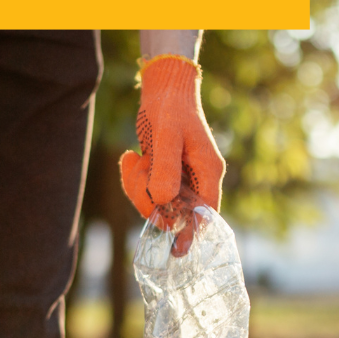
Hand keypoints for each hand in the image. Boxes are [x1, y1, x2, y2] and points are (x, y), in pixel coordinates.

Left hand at [119, 55, 223, 227]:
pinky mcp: (165, 175)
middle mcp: (197, 179)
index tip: (177, 250)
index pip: (205, 213)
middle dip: (149, 198)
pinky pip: (147, 191)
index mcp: (208, 172)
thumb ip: (166, 168)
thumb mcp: (166, 136)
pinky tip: (130, 156)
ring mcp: (181, 178)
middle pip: (175, 211)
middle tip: (139, 168)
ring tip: (134, 157)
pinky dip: (133, 178)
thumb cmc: (170, 107)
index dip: (191, 232)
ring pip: (156, 203)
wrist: (163, 87)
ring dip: (137, 186)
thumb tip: (163, 200)